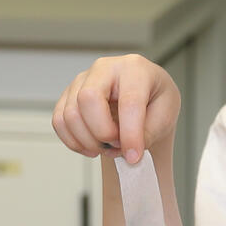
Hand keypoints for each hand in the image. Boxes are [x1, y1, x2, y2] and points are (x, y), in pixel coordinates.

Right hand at [52, 54, 181, 164]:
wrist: (144, 98)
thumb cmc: (155, 100)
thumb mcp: (166, 114)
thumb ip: (149, 132)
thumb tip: (127, 149)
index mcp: (135, 68)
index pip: (128, 101)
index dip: (130, 134)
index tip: (134, 156)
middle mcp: (105, 68)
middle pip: (88, 99)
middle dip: (102, 132)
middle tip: (118, 145)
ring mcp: (82, 80)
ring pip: (71, 114)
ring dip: (88, 141)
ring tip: (107, 147)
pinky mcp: (68, 95)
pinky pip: (59, 122)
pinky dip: (74, 142)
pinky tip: (91, 146)